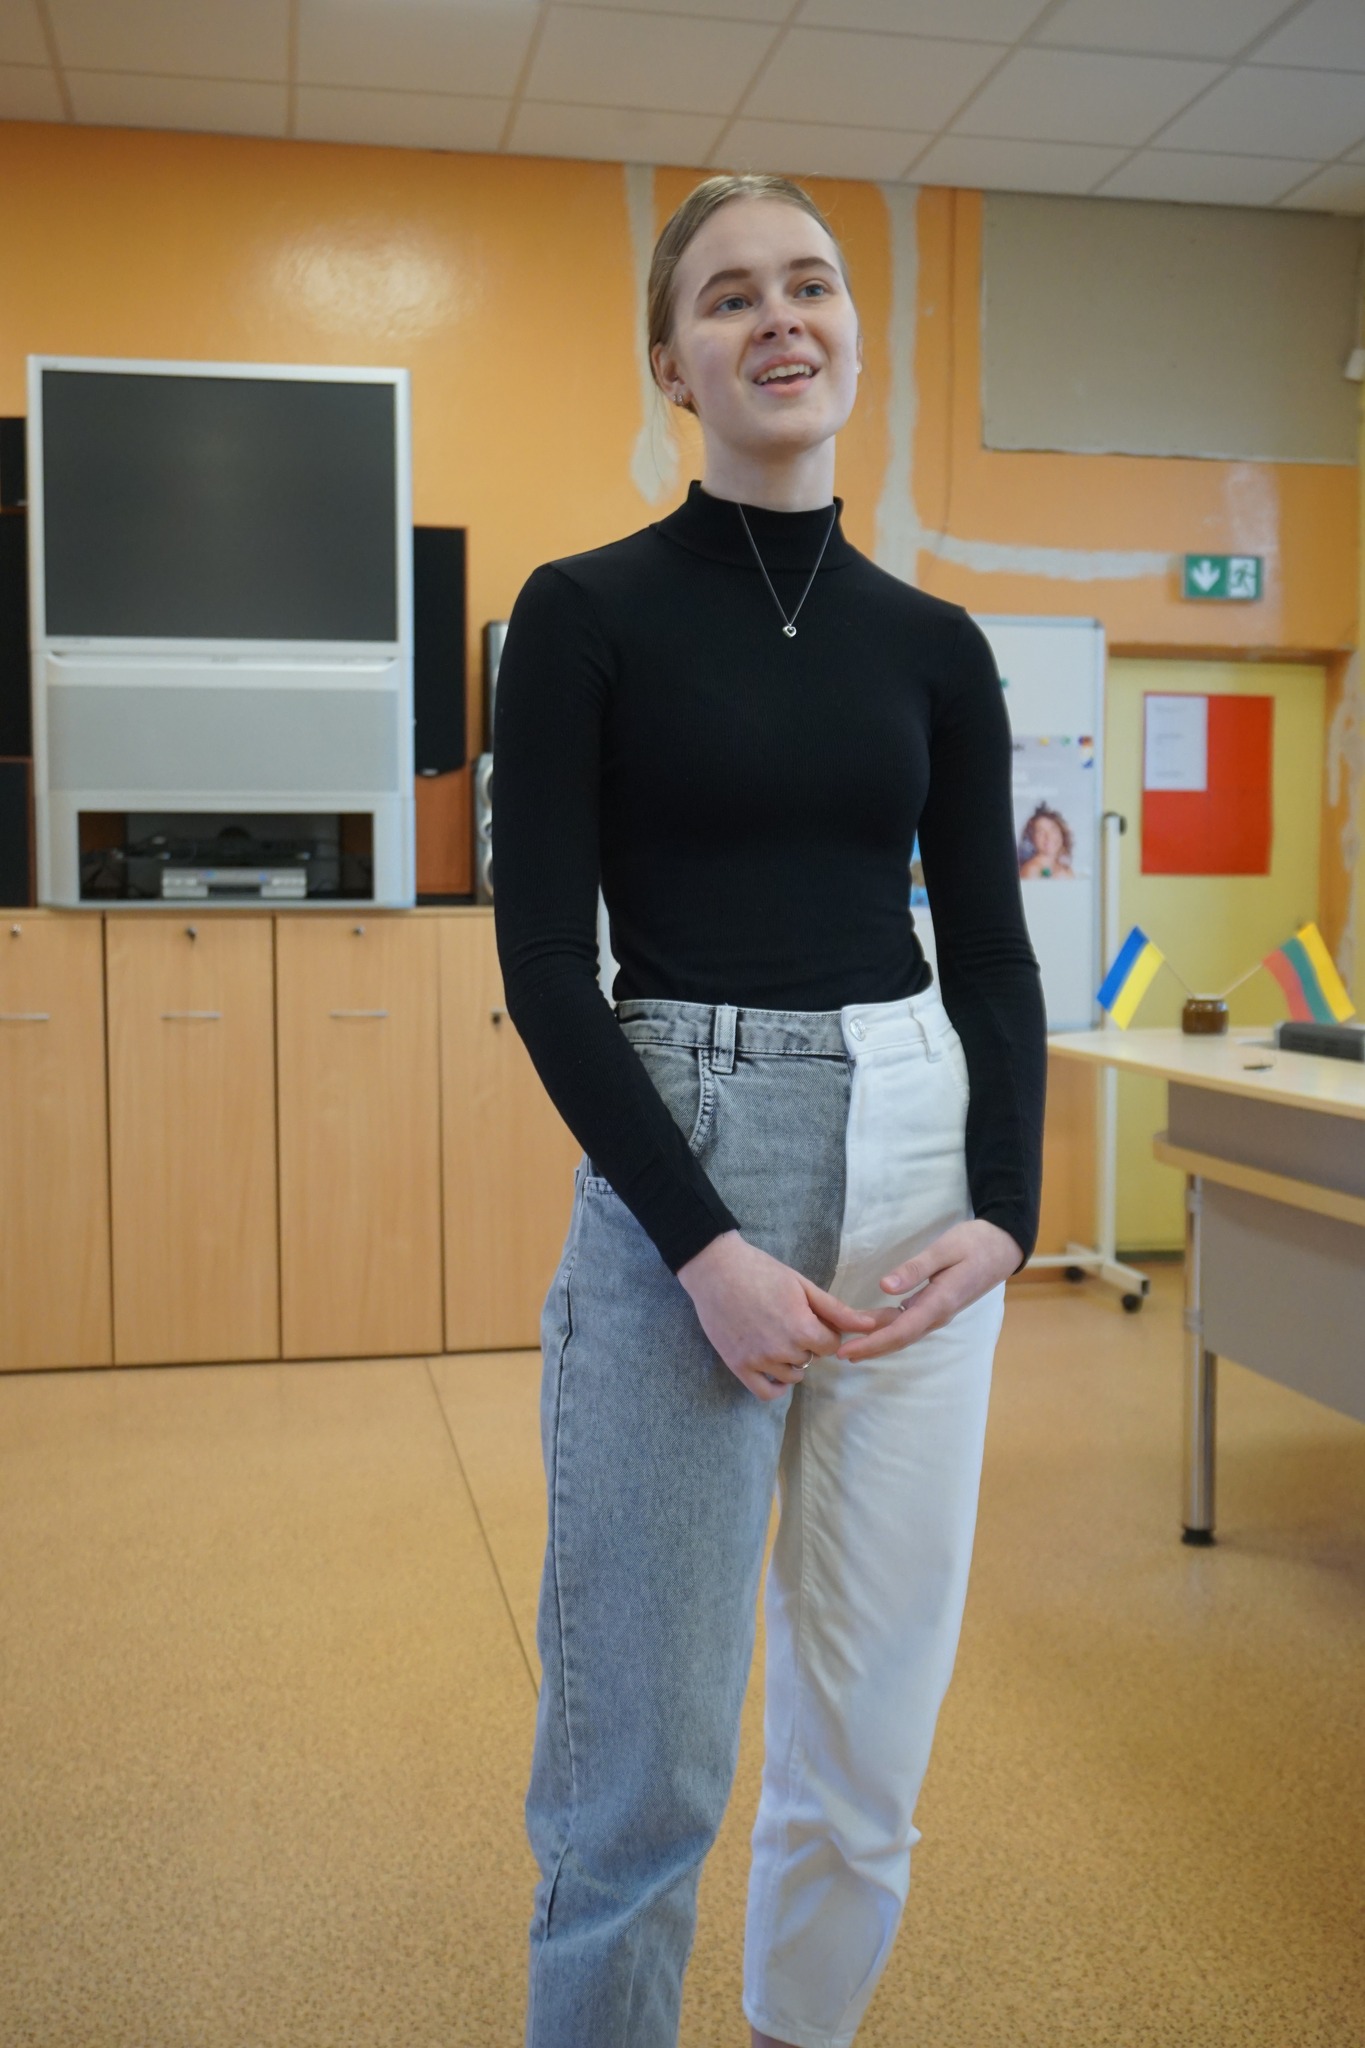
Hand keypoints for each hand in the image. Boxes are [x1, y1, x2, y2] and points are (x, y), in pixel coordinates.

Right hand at [676, 1231, 878, 1402]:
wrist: (716, 1270)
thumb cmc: (761, 1270)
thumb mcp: (803, 1285)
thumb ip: (836, 1310)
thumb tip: (869, 1325)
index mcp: (802, 1328)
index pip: (831, 1346)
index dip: (825, 1331)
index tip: (812, 1318)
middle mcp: (783, 1349)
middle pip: (812, 1358)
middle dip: (807, 1343)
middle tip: (789, 1321)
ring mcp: (759, 1360)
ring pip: (792, 1375)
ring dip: (791, 1361)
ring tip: (777, 1336)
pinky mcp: (739, 1366)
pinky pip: (766, 1393)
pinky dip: (777, 1387)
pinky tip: (777, 1371)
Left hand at [835, 1218, 1021, 1361]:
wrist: (1002, 1247)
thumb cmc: (975, 1244)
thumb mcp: (944, 1250)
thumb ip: (916, 1269)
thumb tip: (884, 1286)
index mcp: (939, 1302)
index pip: (900, 1331)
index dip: (872, 1344)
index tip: (847, 1350)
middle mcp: (938, 1314)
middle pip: (899, 1338)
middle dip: (870, 1348)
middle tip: (840, 1354)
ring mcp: (938, 1312)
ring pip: (903, 1332)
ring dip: (877, 1340)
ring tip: (850, 1344)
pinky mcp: (937, 1306)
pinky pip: (909, 1322)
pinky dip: (888, 1327)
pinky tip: (872, 1325)